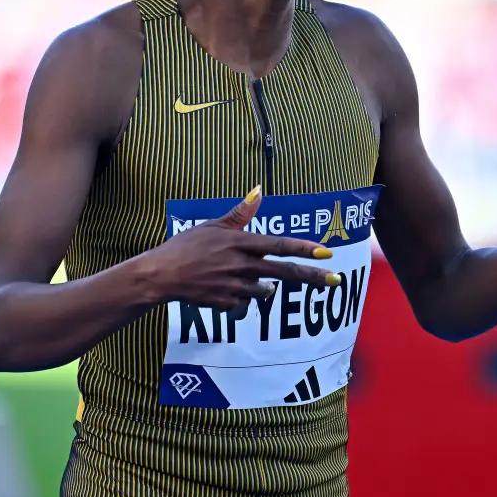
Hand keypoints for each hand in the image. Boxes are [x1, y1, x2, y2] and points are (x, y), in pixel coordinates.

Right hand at [140, 187, 341, 309]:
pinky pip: (243, 303)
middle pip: (284, 273)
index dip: (305, 249)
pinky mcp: (227, 304)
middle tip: (336, 280)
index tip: (326, 252)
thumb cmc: (185, 246)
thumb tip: (258, 191)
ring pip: (264, 291)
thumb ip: (240, 214)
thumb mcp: (212, 226)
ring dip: (262, 286)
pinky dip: (239, 297)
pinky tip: (221, 288)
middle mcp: (242, 265)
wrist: (161, 276)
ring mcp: (235, 287)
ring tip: (237, 276)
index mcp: (240, 243)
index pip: (279, 245)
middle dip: (312, 277)